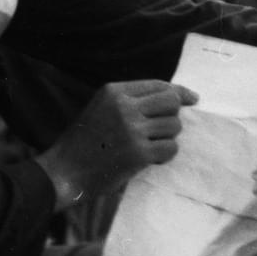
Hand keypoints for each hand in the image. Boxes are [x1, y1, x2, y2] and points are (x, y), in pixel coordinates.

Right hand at [37, 79, 198, 207]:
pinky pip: (170, 148)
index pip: (159, 85)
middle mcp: (124, 106)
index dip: (179, 91)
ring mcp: (132, 130)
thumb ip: (130, 99)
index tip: (192, 98)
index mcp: (114, 91)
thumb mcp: (101, 107)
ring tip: (151, 145)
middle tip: (163, 128)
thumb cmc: (84, 141)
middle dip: (173, 114)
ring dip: (168, 137)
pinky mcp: (138, 154)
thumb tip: (175, 96)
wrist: (64, 171)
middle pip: (171, 101)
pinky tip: (152, 159)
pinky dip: (165, 155)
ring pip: (174, 125)